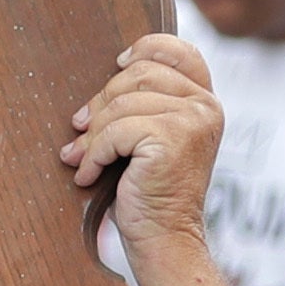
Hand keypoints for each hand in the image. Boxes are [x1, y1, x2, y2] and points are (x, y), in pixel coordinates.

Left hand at [61, 33, 222, 250]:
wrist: (164, 237)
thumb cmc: (150, 190)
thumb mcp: (152, 137)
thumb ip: (146, 103)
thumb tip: (109, 72)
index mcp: (204, 101)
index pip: (179, 51)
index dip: (144, 48)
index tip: (116, 64)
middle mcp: (205, 106)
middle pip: (137, 74)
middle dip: (100, 102)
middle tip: (80, 130)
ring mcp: (192, 120)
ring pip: (122, 103)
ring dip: (92, 134)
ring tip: (80, 157)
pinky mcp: (172, 139)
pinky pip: (115, 131)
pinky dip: (93, 154)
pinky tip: (88, 175)